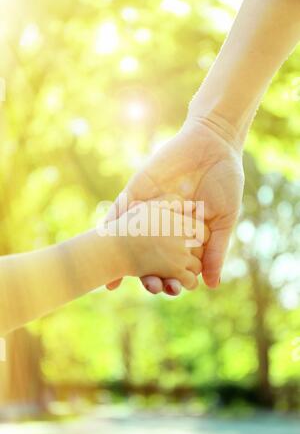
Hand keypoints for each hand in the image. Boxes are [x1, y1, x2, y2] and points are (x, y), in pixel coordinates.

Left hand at [106, 117, 243, 292]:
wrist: (213, 144)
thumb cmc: (225, 181)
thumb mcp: (224, 219)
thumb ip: (216, 250)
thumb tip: (212, 285)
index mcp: (183, 235)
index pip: (174, 264)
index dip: (172, 278)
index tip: (173, 289)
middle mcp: (163, 227)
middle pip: (150, 257)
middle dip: (149, 273)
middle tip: (152, 286)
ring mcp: (148, 211)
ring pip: (131, 240)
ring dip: (125, 259)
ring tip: (121, 278)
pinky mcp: (136, 193)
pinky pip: (119, 213)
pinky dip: (110, 229)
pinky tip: (102, 246)